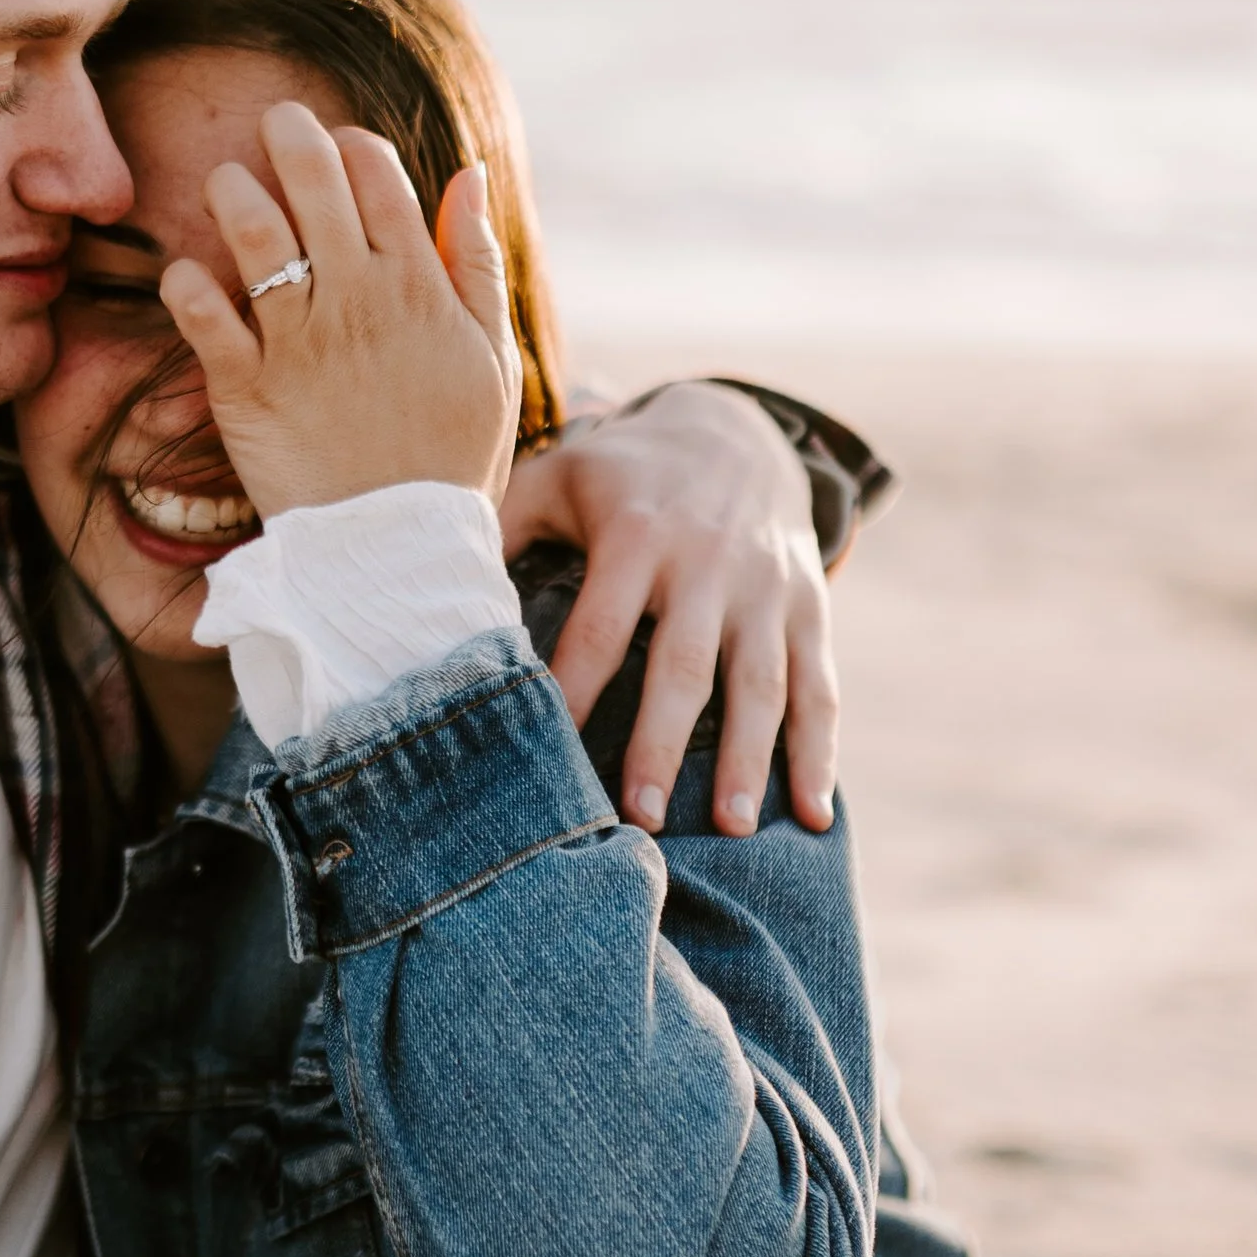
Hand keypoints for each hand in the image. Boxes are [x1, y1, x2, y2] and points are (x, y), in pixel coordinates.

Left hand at [159, 105, 522, 517]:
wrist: (399, 552)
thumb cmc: (450, 457)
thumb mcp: (493, 359)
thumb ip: (477, 264)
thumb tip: (466, 174)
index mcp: (418, 287)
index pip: (378, 176)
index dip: (353, 146)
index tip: (340, 150)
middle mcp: (357, 300)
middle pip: (314, 181)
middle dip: (289, 134)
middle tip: (273, 123)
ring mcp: (299, 343)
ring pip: (254, 234)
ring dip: (232, 192)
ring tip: (223, 183)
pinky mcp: (246, 389)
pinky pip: (205, 318)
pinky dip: (185, 287)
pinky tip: (181, 275)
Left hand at [498, 383, 838, 835]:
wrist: (737, 427)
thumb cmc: (622, 472)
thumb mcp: (558, 474)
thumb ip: (501, 528)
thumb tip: (434, 593)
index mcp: (637, 535)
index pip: (598, 627)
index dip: (572, 690)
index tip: (548, 756)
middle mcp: (708, 563)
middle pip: (683, 665)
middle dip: (662, 743)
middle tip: (642, 818)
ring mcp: (766, 589)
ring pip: (761, 682)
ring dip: (751, 759)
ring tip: (734, 828)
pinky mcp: (810, 608)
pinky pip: (818, 686)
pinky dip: (821, 753)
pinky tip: (815, 815)